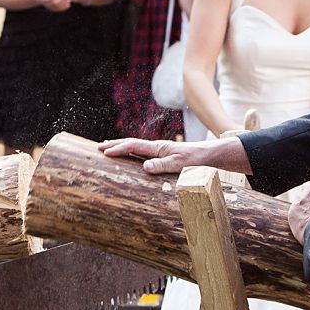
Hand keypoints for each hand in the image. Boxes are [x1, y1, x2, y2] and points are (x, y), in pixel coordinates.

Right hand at [99, 137, 219, 173]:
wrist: (210, 155)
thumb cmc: (196, 160)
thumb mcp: (180, 164)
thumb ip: (162, 165)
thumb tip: (144, 166)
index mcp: (158, 148)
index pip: (133, 146)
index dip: (118, 148)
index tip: (104, 152)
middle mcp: (156, 147)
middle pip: (131, 143)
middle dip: (114, 145)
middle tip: (98, 147)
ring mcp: (159, 151)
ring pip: (135, 147)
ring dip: (121, 147)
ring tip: (108, 148)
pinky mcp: (163, 156)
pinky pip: (142, 152)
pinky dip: (130, 152)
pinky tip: (128, 156)